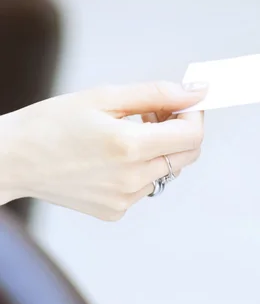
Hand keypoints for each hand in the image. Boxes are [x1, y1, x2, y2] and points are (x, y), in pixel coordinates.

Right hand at [0, 81, 207, 219]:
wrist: (11, 160)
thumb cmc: (51, 123)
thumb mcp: (104, 96)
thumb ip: (157, 94)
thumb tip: (197, 92)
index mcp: (130, 147)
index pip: (192, 135)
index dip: (194, 115)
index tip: (184, 102)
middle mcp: (132, 178)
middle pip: (188, 155)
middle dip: (180, 130)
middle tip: (153, 113)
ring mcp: (124, 199)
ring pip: (168, 170)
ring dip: (160, 149)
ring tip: (127, 132)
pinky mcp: (115, 211)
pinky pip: (146, 186)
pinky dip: (141, 168)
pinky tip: (113, 156)